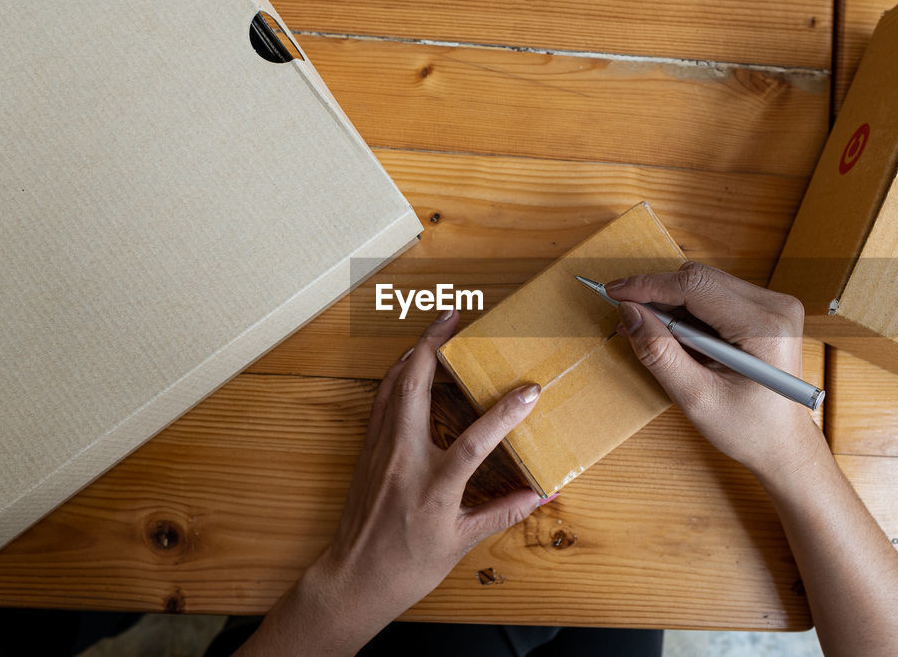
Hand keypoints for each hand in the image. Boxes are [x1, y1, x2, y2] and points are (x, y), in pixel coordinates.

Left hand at [237, 309, 547, 656]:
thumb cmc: (407, 567)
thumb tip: (542, 492)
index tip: (530, 390)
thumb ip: (504, 512)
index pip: (474, 441)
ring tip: (436, 330)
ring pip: (393, 386)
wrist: (355, 579)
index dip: (504, 413)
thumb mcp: (462, 544)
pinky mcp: (367, 451)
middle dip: (433, 345)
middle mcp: (403, 461)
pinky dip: (397, 375)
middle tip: (454, 317)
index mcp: (433, 488)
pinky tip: (409, 364)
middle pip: (414, 387)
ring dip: (414, 352)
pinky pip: (382, 401)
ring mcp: (380, 451)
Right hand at [606, 262, 821, 478]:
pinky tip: (679, 337)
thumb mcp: (695, 398)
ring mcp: (774, 304)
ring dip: (672, 304)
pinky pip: (716, 294)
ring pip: (705, 283)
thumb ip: (660, 353)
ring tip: (653, 335)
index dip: (649, 285)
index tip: (614, 291)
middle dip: (658, 295)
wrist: (782, 442)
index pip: (696, 286)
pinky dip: (689, 311)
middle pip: (700, 279)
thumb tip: (629, 312)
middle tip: (627, 319)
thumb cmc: (748, 428)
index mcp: (764, 328)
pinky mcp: (766, 309)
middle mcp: (776, 306)